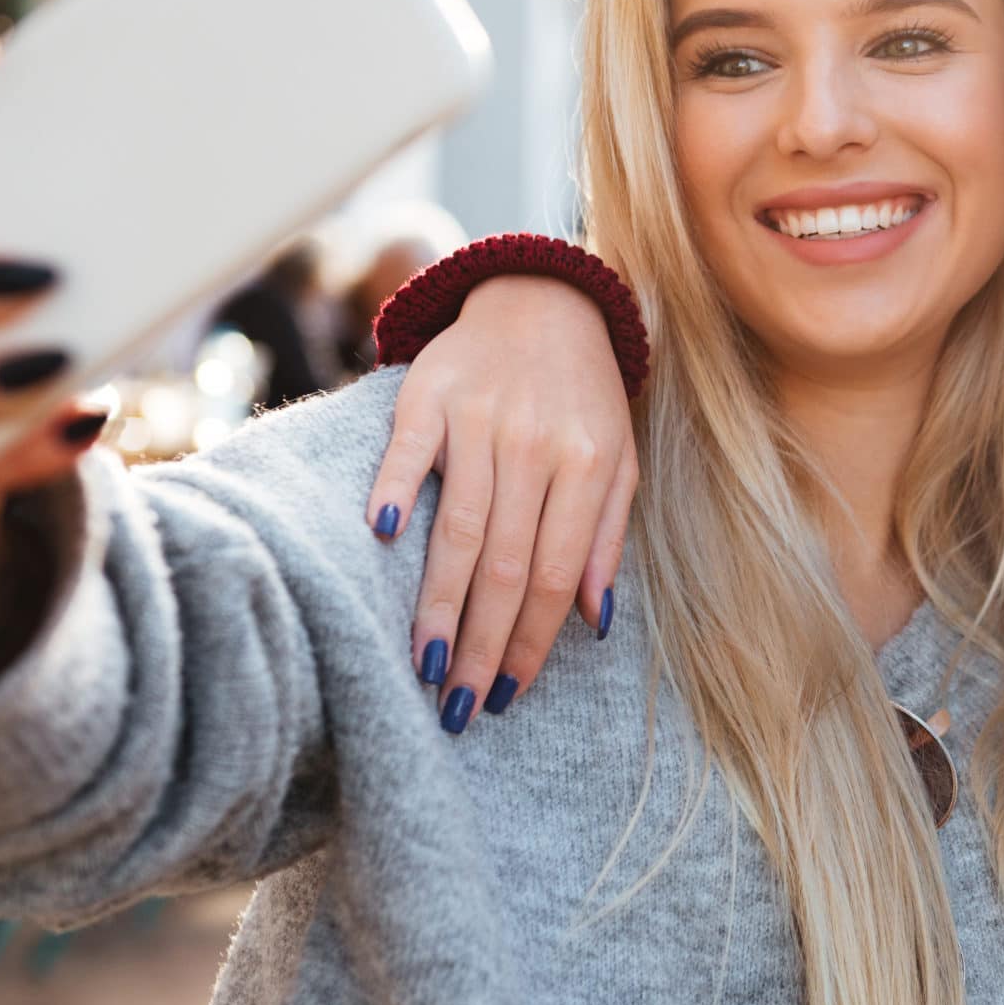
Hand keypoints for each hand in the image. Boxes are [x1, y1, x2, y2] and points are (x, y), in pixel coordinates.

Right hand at [366, 276, 635, 721]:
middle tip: (459, 707)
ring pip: (457, 525)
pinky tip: (383, 538)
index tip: (508, 693)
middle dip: (481, 643)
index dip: (530, 640)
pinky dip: (395, 490)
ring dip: (439, 602)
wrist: (544, 298)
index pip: (555, 573)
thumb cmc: (583, 396)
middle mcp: (534, 444)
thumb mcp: (620, 459)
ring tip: (425, 664)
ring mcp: (478, 417)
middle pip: (504, 562)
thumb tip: (595, 621)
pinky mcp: (428, 392)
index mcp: (588, 465)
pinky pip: (408, 450)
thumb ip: (606, 537)